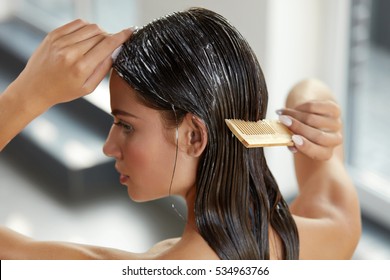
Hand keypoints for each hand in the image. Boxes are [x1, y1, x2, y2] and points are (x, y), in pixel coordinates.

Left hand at [15, 19, 131, 107]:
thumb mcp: (87, 88)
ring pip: (90, 27)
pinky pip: (77, 24)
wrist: (35, 88)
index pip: (107, 46)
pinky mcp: (53, 35)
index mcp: (81, 68)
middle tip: (110, 45)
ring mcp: (60, 42)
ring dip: (99, 32)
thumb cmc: (63, 91)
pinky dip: (86, 27)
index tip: (130, 31)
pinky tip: (87, 36)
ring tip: (97, 43)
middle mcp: (70, 53)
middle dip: (109, 38)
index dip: (121, 37)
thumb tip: (115, 52)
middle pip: (100, 35)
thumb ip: (103, 69)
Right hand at [277, 100, 342, 159]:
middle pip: (318, 136)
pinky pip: (316, 107)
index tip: (293, 138)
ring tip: (283, 114)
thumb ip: (292, 144)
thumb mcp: (296, 142)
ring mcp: (336, 124)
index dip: (307, 146)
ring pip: (314, 120)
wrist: (310, 117)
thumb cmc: (300, 133)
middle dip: (298, 127)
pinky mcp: (336, 110)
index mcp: (325, 153)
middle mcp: (334, 140)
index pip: (319, 153)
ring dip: (295, 115)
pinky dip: (302, 107)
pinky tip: (295, 108)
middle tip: (282, 121)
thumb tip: (291, 146)